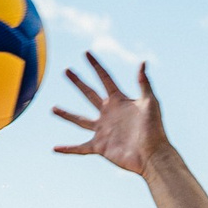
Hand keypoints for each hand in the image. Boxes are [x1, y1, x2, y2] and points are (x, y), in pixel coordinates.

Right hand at [52, 54, 170, 176]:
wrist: (153, 155)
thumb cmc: (155, 129)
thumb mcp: (150, 102)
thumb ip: (144, 83)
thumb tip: (142, 62)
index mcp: (120, 101)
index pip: (105, 79)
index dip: (96, 66)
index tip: (86, 53)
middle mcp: (109, 114)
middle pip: (89, 94)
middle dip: (78, 82)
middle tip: (66, 71)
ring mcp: (103, 130)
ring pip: (80, 120)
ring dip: (66, 114)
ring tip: (53, 109)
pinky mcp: (100, 147)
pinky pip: (80, 148)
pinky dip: (68, 149)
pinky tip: (55, 148)